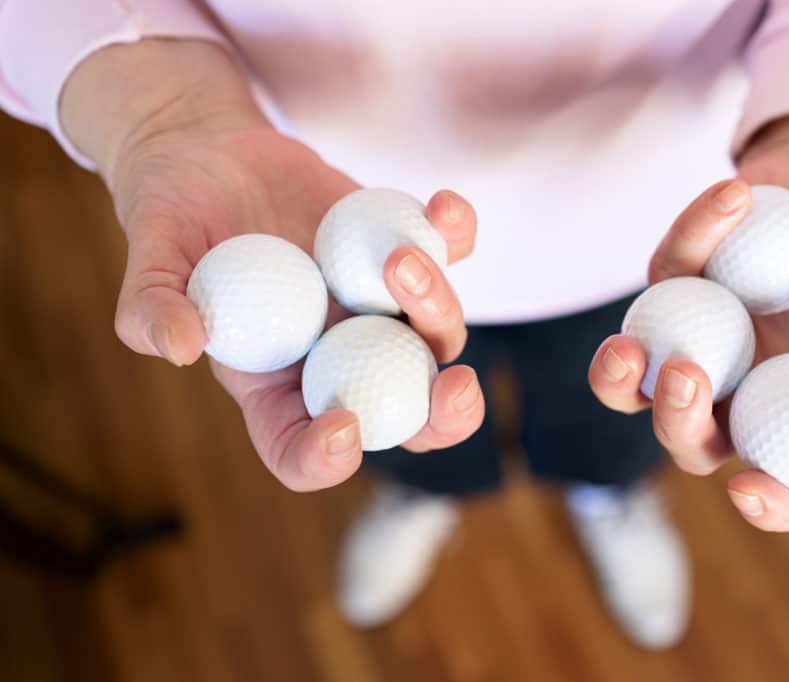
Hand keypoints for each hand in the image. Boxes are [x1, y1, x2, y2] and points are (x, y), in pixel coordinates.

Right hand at [62, 40, 484, 490]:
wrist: (212, 156)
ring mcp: (376, 309)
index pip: (301, 448)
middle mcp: (337, 356)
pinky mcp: (398, 252)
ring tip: (400, 257)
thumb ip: (150, 305)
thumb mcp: (148, 257)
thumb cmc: (174, 218)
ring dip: (437, 304)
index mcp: (273, 383)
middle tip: (456, 386)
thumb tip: (179, 346)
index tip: (341, 424)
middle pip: (407, 412)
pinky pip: (448, 253)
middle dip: (446, 417)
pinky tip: (443, 207)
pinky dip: (457, 235)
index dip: (326, 457)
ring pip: (437, 334)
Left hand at [590, 114, 788, 530]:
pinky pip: (660, 280)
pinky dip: (689, 239)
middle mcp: (745, 385)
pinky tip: (732, 197)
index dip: (776, 504)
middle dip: (676, 424)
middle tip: (684, 374)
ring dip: (620, 379)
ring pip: (641, 388)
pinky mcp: (668, 294)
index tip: (748, 492)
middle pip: (694, 441)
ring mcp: (698, 342)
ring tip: (625, 346)